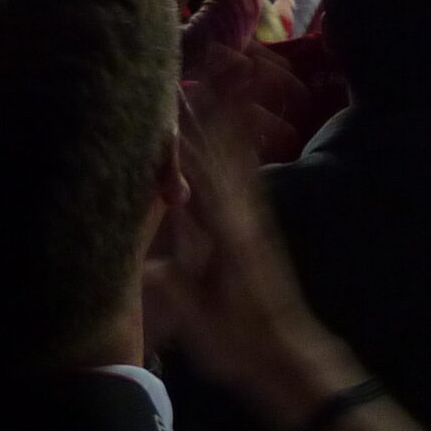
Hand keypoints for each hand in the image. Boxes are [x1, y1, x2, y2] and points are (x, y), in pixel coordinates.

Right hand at [143, 98, 353, 418]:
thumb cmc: (241, 341)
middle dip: (203, 115)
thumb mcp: (202, 320)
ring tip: (217, 84)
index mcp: (226, 231)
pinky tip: (238, 134)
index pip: (200, 172)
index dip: (184, 136)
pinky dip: (241, 147)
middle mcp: (243, 215)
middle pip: (220, 153)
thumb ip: (176, 286)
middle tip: (187, 76)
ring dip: (226, 121)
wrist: (288, 355)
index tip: (168, 100)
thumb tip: (142, 260)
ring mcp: (254, 219)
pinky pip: (246, 176)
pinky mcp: (258, 228)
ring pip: (236, 159)